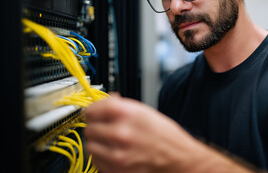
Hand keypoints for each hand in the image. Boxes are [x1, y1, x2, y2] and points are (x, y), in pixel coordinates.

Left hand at [85, 94, 254, 172]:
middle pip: (89, 128)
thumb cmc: (164, 134)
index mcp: (125, 113)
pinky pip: (97, 161)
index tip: (93, 112)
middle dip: (96, 126)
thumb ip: (120, 105)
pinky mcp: (117, 170)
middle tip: (104, 127)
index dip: (92, 110)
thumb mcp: (143, 110)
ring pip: (90, 146)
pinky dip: (102, 156)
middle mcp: (119, 133)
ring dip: (97, 143)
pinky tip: (114, 152)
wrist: (177, 156)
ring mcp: (117, 154)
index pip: (92, 109)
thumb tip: (103, 103)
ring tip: (111, 141)